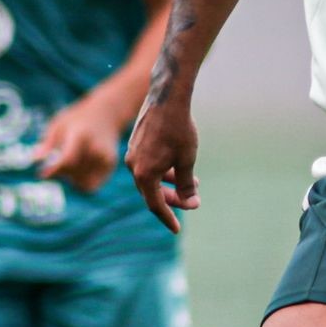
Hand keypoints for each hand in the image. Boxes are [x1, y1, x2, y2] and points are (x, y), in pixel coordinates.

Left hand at [33, 94, 123, 192]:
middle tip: (56, 162)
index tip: (41, 174)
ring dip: (70, 178)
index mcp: (81, 134)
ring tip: (71, 162)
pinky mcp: (110, 166)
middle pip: (72, 172)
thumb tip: (35, 160)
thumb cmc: (77, 120)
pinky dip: (81, 183)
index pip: (68, 160)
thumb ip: (47, 143)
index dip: (54, 170)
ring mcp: (106, 158)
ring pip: (80, 182)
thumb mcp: (59, 124)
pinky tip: (79, 170)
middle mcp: (97, 148)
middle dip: (60, 171)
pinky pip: (90, 186)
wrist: (107, 113)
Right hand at [125, 95, 199, 233]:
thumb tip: (190, 203)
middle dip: (173, 199)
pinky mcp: (135, 143)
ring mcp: (132, 154)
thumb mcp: (187, 160)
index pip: (155, 205)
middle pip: (152, 192)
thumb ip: (186, 185)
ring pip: (151, 177)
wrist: (167, 97)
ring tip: (193, 181)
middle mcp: (133, 166)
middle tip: (192, 201)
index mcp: (144, 174)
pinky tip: (178, 165)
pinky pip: (148, 165)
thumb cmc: (179, 129)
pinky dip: (163, 170)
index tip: (177, 229)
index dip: (168, 218)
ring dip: (170, 183)